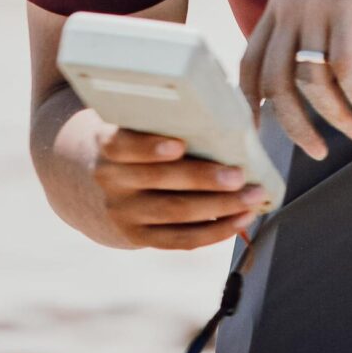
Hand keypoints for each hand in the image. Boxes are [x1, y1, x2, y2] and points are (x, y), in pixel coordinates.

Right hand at [87, 127, 268, 249]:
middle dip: (203, 179)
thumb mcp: (133, 124)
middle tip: (238, 176)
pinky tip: (240, 219)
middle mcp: (111, 180)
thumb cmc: (136, 142)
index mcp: (107, 145)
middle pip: (158, 180)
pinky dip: (215, 231)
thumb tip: (224, 113)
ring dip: (220, 206)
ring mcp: (124, 212)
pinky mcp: (140, 236)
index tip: (180, 144)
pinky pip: (180, 239)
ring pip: (175, 213)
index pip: (121, 145)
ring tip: (251, 197)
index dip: (149, 146)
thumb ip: (162, 118)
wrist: (100, 184)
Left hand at [240, 0, 351, 159]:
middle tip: (317, 150)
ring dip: (335, 114)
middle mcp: (289, 8)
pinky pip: (346, 65)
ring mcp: (318, 6)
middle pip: (275, 83)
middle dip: (294, 126)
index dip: (249, 103)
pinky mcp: (351, 4)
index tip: (257, 133)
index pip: (249, 62)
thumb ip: (310, 13)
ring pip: (311, 80)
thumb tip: (312, 53)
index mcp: (278, 4)